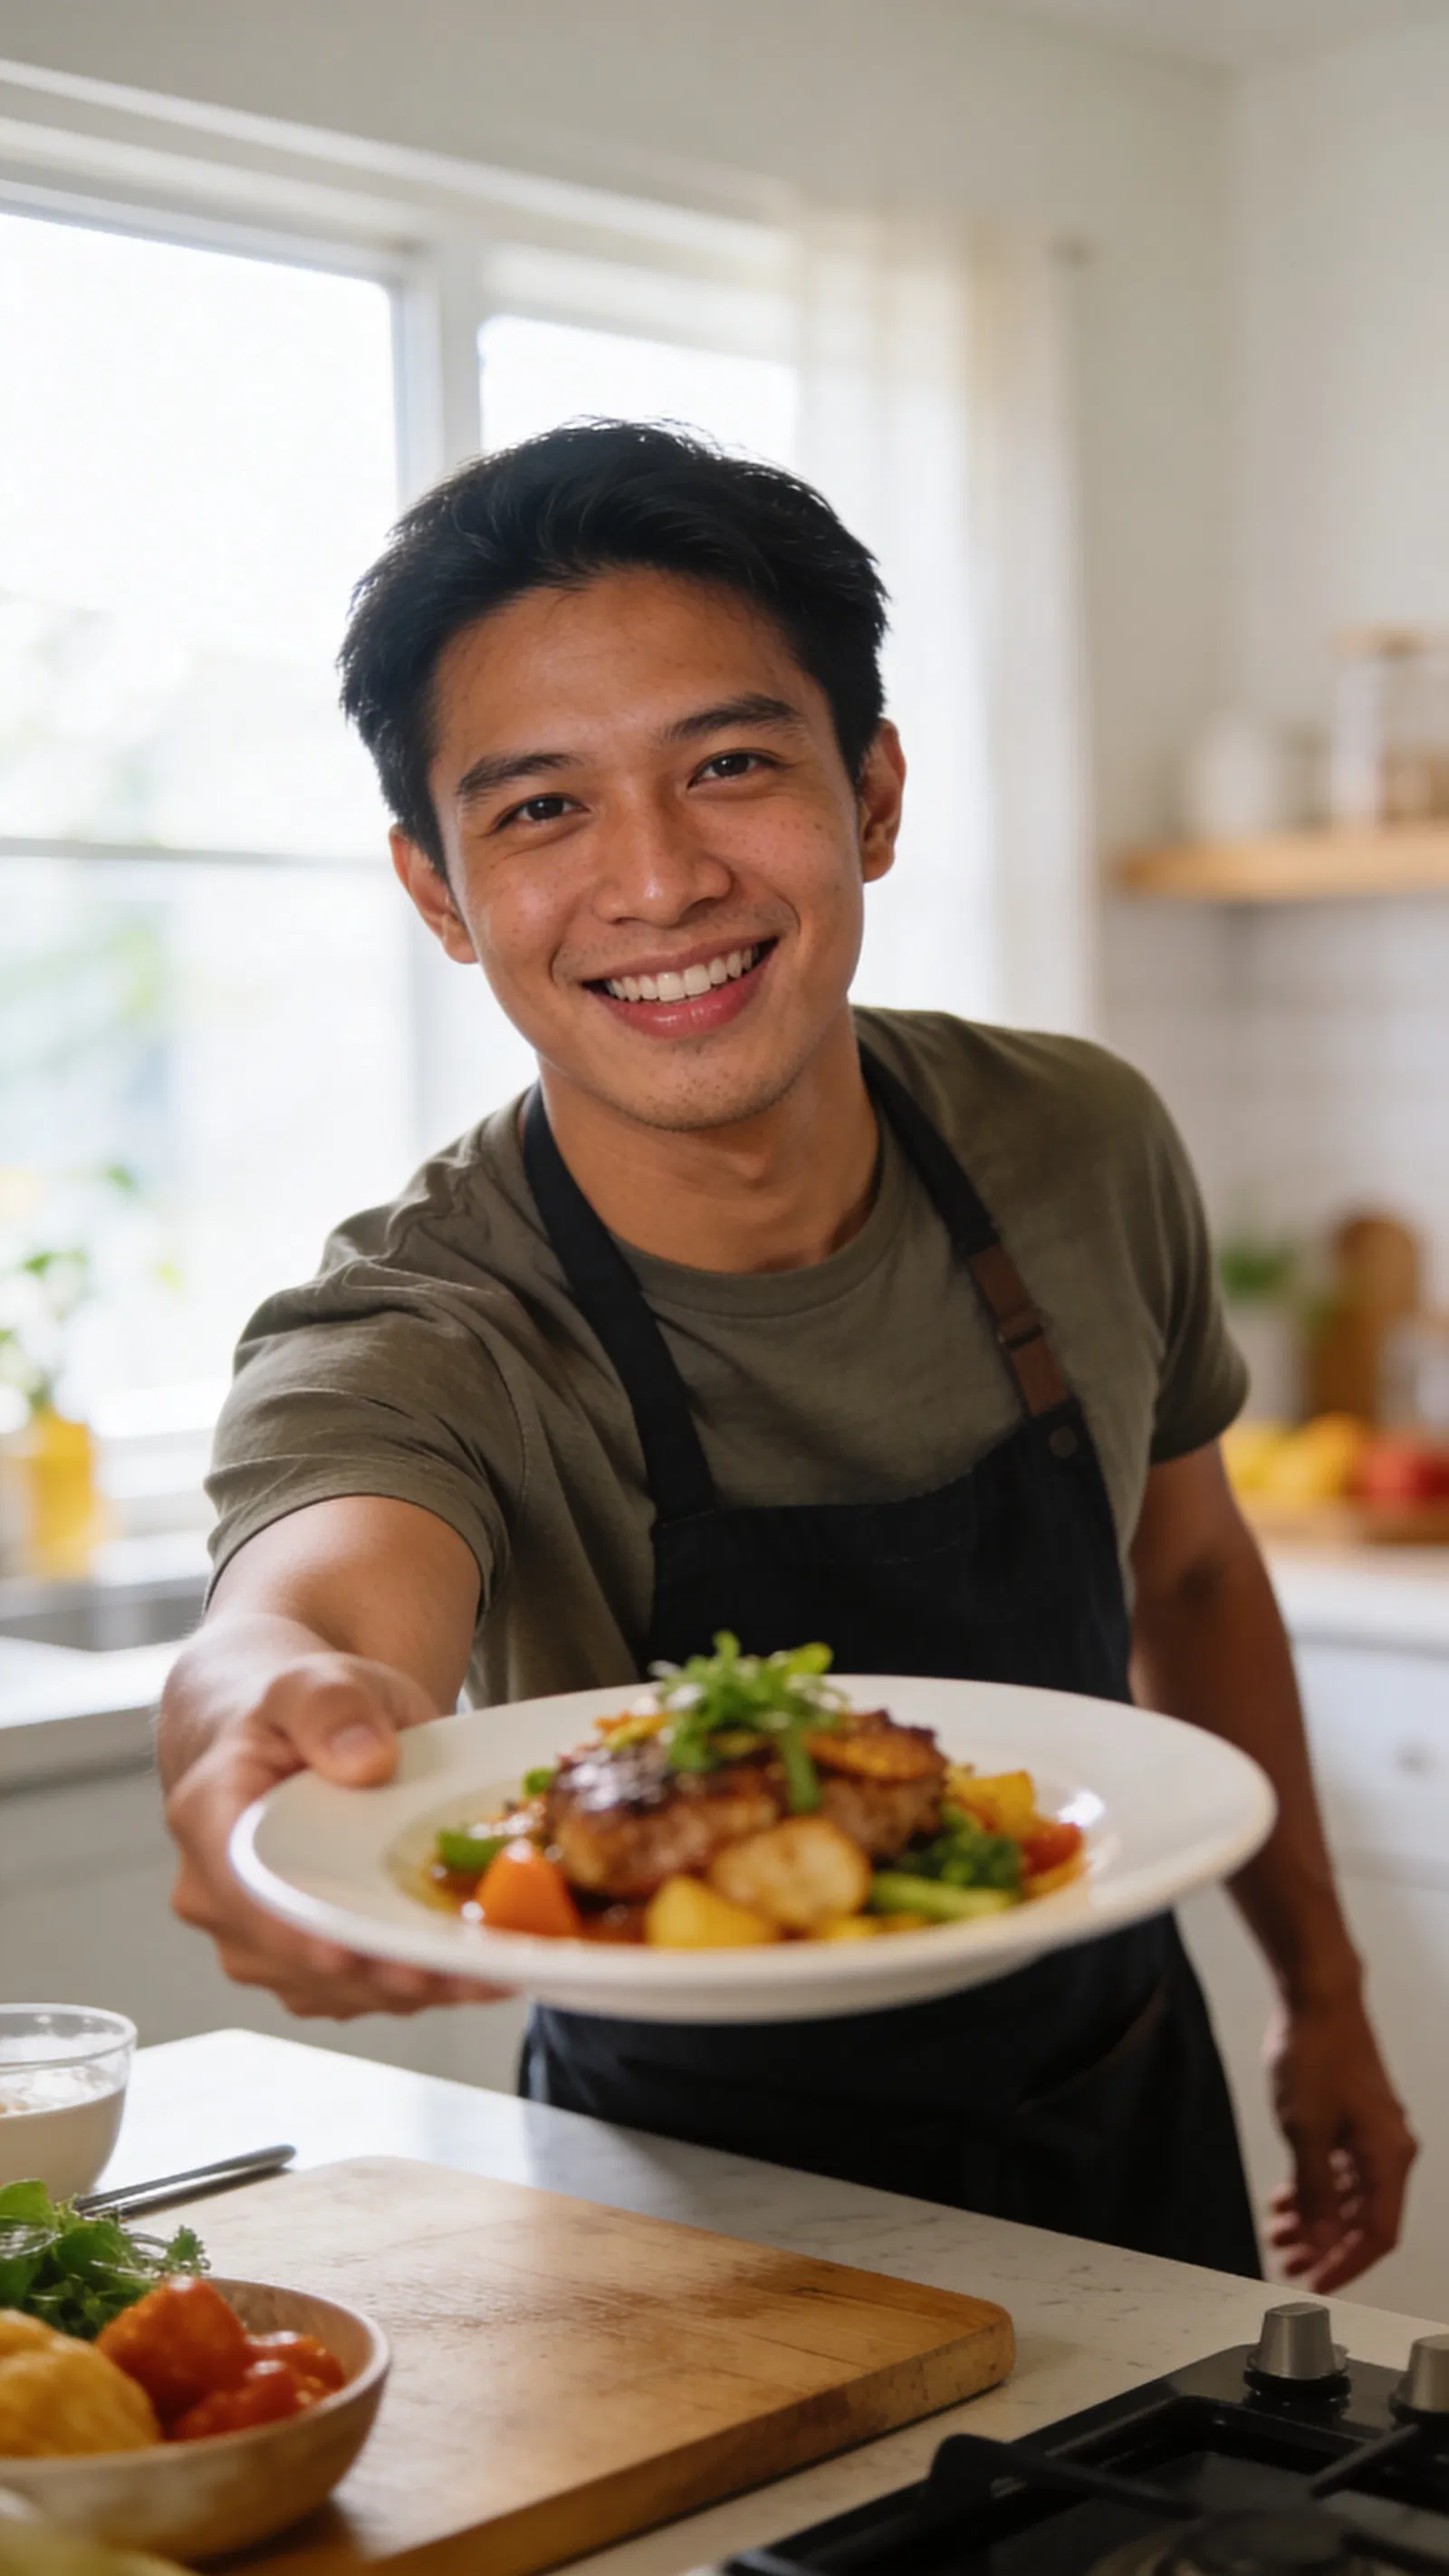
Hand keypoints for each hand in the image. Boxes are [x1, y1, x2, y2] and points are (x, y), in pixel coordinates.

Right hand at [165, 1651, 511, 2017]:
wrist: (291, 1740)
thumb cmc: (302, 1709)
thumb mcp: (314, 1679)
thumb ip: (331, 1707)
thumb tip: (365, 1760)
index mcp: (208, 1816)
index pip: (242, 1888)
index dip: (296, 1933)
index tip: (354, 1957)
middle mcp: (218, 1895)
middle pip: (297, 1955)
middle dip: (379, 1972)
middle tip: (462, 1969)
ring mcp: (259, 1940)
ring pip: (334, 1988)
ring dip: (412, 1989)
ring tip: (492, 1971)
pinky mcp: (304, 1965)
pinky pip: (358, 1993)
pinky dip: (418, 1988)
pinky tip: (480, 1973)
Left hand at [1265, 1988, 1416, 2290]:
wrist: (1316, 1996)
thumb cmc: (1315, 2055)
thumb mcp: (1306, 2131)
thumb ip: (1316, 2192)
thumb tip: (1322, 2243)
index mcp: (1388, 2157)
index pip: (1377, 2234)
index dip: (1346, 2264)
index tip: (1316, 2283)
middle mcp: (1388, 2149)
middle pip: (1362, 2218)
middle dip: (1323, 2244)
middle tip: (1286, 2261)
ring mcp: (1371, 2133)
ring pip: (1347, 2194)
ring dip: (1315, 2217)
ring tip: (1277, 2232)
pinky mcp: (1353, 2118)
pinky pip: (1339, 2168)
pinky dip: (1314, 2186)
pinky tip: (1285, 2198)